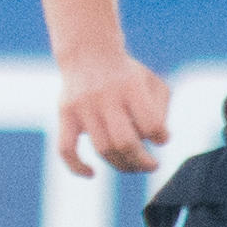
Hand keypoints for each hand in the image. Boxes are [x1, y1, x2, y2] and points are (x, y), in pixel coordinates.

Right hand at [50, 44, 170, 177]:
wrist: (87, 52)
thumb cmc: (127, 74)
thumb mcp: (151, 81)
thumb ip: (161, 109)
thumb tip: (157, 140)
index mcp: (131, 86)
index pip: (151, 124)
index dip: (161, 137)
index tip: (160, 137)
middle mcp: (106, 96)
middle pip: (125, 142)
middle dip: (142, 162)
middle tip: (151, 166)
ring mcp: (83, 106)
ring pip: (102, 149)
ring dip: (121, 165)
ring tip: (133, 167)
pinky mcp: (65, 114)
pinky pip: (66, 149)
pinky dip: (77, 167)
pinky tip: (91, 173)